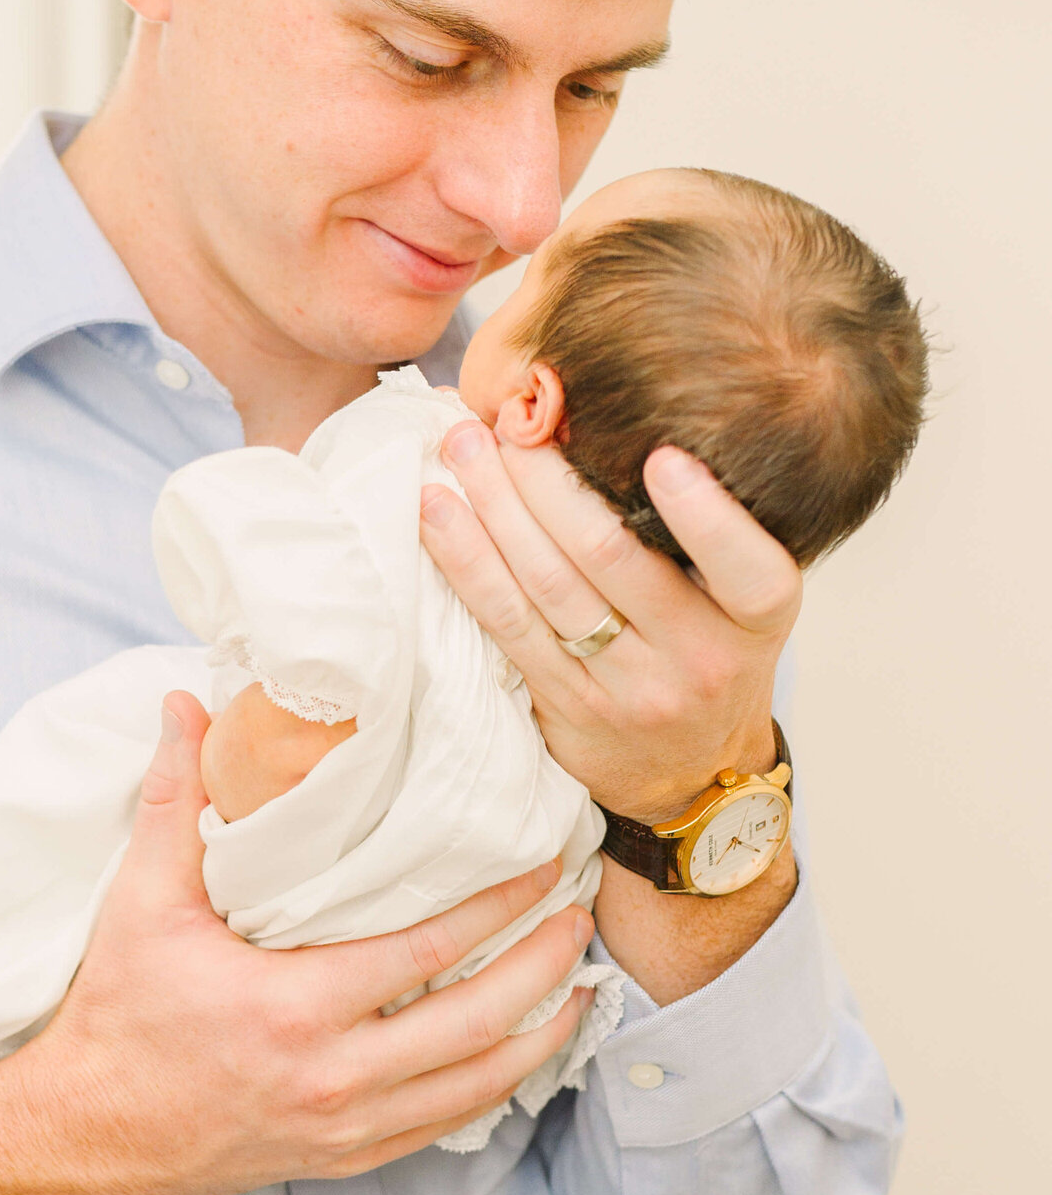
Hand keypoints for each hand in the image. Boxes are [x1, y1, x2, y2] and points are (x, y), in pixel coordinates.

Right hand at [0, 694, 594, 1194]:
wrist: (89, 1134)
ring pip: (476, 1085)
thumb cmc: (118, 1014)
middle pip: (477, 1023)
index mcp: (293, 1008)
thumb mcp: (139, 900)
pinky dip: (496, 1085)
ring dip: (540, 1033)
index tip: (544, 864)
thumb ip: (171, 798)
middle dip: (544, 968)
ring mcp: (346, 1126)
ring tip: (582, 983)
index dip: (498, 907)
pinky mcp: (346, 1158)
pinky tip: (522, 1050)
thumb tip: (184, 703)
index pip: (429, 952)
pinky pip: (444, 1123)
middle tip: (584, 916)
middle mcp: (334, 1076)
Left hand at [420, 419, 799, 820]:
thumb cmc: (712, 652)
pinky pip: (505, 623)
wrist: (691, 775)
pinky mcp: (564, 704)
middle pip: (609, 555)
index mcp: (757, 620)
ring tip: (463, 445)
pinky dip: (465, 561)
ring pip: (546, 583)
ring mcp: (627, 688)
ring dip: (494, 505)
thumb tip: (617, 422)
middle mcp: (697, 658)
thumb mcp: (744, 603)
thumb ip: (709, 535)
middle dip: (548, 476)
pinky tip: (438, 511)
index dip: (705, 515)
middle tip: (511, 419)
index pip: (748, 568)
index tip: (663, 458)